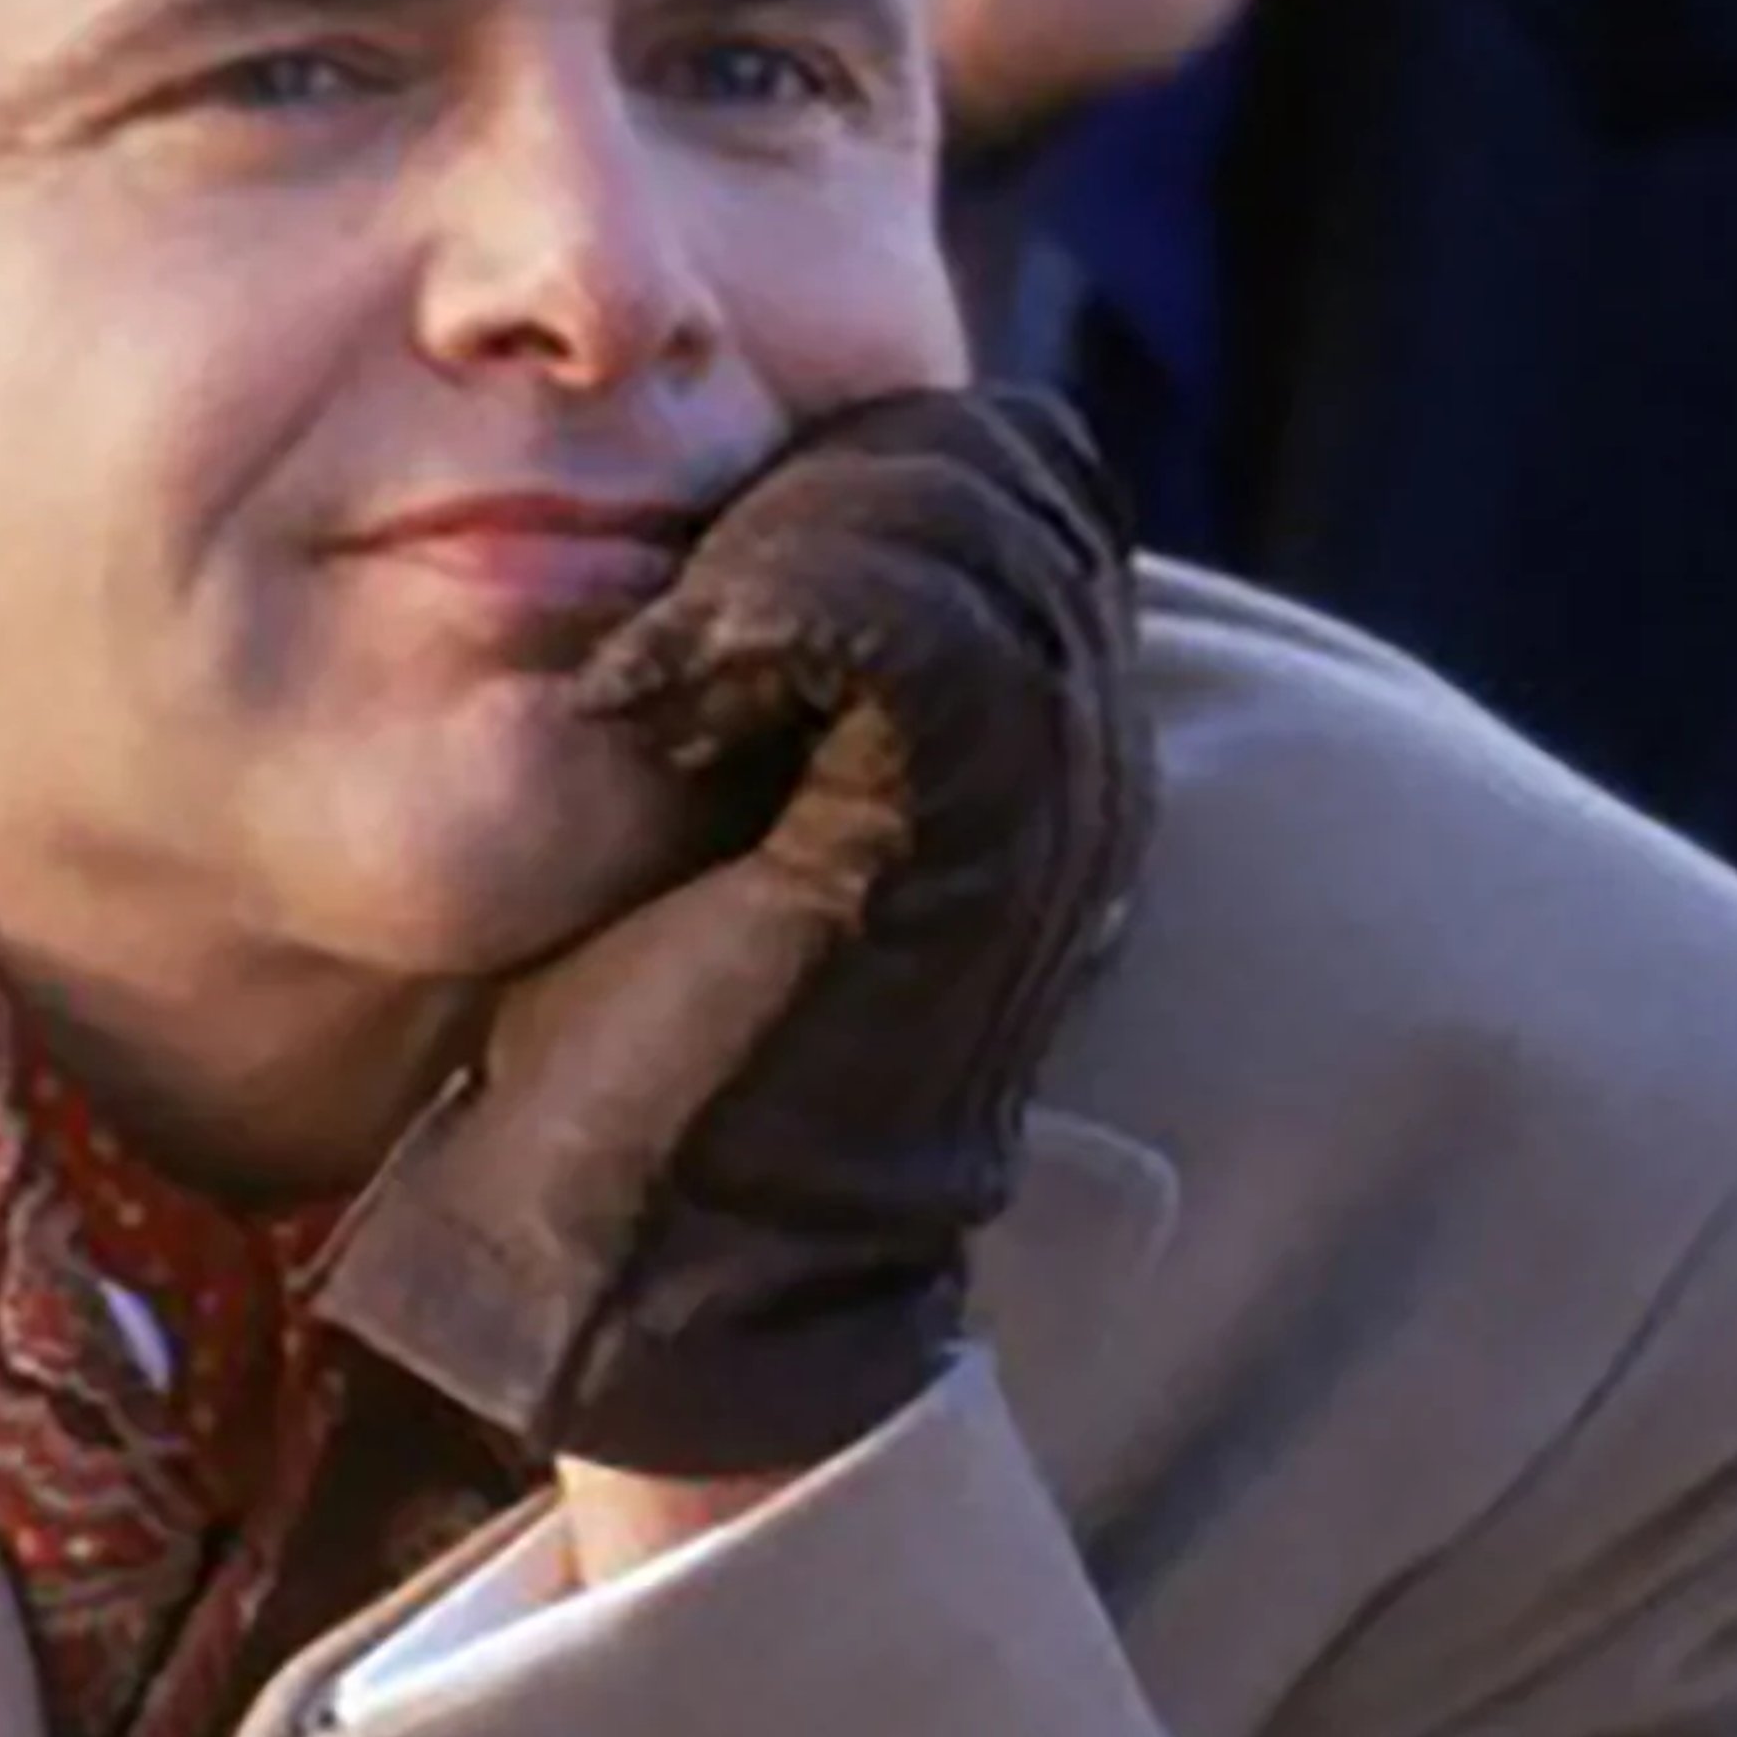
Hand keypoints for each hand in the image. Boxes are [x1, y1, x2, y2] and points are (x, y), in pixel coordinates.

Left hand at [315, 386, 1149, 1476]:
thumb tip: (691, 536)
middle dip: (808, 478)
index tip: (691, 587)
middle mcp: (1085, 754)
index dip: (847, 467)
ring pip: (955, 502)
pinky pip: (906, 613)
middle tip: (665, 616)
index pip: (1006, 464)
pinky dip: (758, 606)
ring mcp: (1044, 792)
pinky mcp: (961, 835)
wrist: (686, 1281)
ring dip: (768, 539)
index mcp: (1047, 740)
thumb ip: (779, 678)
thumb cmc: (664, 1063)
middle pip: (993, 455)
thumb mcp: (735, 825)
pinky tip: (652, 698)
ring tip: (651, 665)